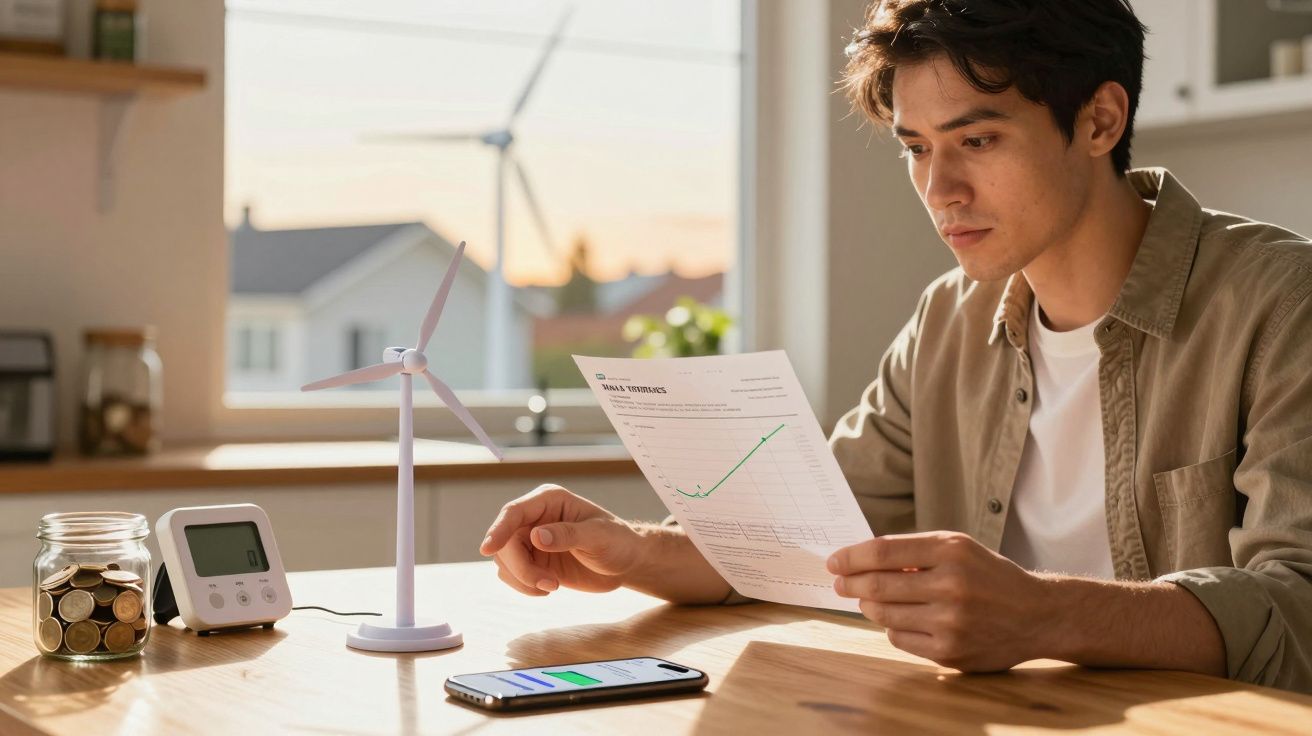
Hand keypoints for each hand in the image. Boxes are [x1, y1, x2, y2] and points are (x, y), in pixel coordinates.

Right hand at [480, 484, 643, 596]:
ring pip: (504, 561)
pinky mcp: (532, 561)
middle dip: (521, 568)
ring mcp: (530, 540)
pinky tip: (548, 588)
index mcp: (549, 501)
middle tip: (550, 585)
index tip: (487, 549)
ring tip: (552, 586)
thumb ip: (568, 535)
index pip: (514, 512)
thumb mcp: (598, 536)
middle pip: (505, 542)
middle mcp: (534, 518)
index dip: (498, 530)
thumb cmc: (617, 541)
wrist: (625, 563)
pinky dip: (524, 587)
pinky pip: (511, 575)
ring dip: (522, 579)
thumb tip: (536, 537)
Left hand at [828, 531, 1051, 671]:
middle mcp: (951, 585)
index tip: (834, 562)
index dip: (851, 557)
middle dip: (850, 584)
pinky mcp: (950, 652)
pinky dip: (891, 627)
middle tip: (840, 583)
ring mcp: (951, 622)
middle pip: (878, 585)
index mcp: (951, 551)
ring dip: (869, 606)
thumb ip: (913, 552)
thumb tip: (861, 561)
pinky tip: (900, 619)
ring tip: (868, 599)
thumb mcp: (958, 549)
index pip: (884, 552)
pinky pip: (899, 639)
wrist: (1036, 615)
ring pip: (884, 614)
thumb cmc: (989, 576)